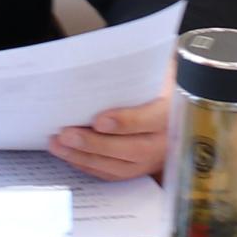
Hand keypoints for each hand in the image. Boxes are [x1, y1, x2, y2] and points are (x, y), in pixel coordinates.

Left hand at [47, 62, 174, 180]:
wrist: (178, 100)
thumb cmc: (161, 81)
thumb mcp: (158, 70)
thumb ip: (138, 71)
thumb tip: (105, 62)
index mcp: (173, 112)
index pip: (152, 120)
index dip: (125, 123)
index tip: (98, 121)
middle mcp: (166, 141)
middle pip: (132, 149)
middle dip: (94, 145)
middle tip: (65, 135)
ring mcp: (155, 159)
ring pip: (120, 167)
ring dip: (85, 158)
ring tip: (58, 146)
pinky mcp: (143, 168)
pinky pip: (116, 174)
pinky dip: (91, 166)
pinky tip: (70, 156)